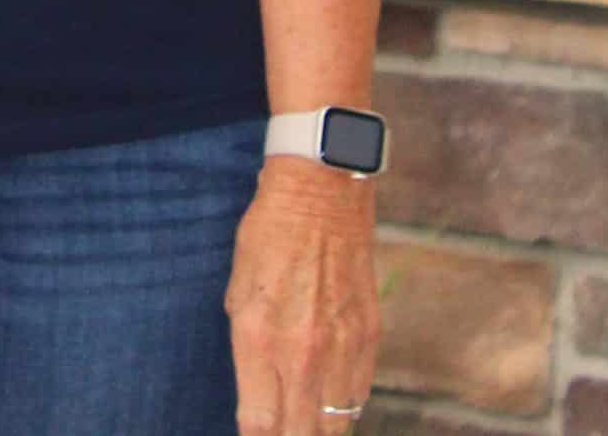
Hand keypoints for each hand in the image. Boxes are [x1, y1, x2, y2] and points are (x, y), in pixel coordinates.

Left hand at [226, 161, 380, 434]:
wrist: (322, 196)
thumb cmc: (269, 234)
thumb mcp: (238, 287)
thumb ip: (247, 341)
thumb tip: (256, 385)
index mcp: (257, 337)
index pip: (260, 421)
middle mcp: (301, 352)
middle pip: (300, 432)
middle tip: (278, 435)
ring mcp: (340, 348)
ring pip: (335, 422)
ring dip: (318, 430)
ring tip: (305, 429)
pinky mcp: (369, 338)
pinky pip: (358, 394)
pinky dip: (343, 407)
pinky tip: (331, 407)